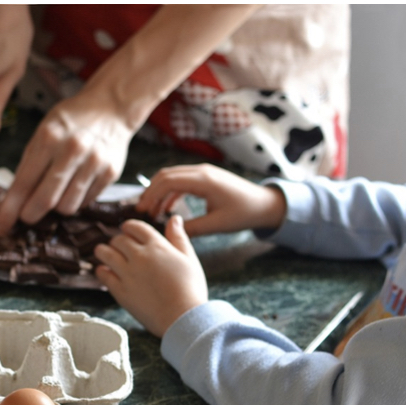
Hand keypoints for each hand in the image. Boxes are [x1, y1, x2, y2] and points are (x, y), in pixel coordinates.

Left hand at [0, 90, 133, 236]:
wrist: (110, 107)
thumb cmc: (70, 121)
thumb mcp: (43, 132)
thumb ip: (28, 166)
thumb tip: (12, 202)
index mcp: (49, 138)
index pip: (24, 183)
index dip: (10, 210)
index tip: (1, 227)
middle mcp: (72, 150)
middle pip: (46, 201)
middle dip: (30, 215)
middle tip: (27, 216)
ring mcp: (94, 163)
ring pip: (67, 207)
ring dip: (56, 207)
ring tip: (55, 192)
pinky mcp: (110, 173)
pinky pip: (85, 202)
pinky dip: (75, 200)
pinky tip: (74, 185)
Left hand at [94, 215, 207, 336]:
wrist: (182, 318)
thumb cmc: (190, 289)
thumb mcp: (189, 259)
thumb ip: (179, 237)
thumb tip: (174, 218)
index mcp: (157, 246)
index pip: (135, 227)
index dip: (129, 227)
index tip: (127, 230)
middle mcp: (139, 256)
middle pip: (118, 239)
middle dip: (118, 241)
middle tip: (118, 246)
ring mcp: (127, 273)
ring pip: (105, 253)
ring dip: (103, 251)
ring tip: (104, 254)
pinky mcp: (120, 290)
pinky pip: (103, 274)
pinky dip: (101, 270)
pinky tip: (105, 271)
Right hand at [136, 164, 287, 235]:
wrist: (264, 203)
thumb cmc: (243, 213)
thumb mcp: (216, 225)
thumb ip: (192, 228)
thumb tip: (169, 231)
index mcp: (204, 181)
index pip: (168, 181)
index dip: (151, 195)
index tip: (141, 211)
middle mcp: (202, 172)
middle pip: (166, 175)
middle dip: (150, 192)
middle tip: (141, 211)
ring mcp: (204, 172)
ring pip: (172, 176)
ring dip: (159, 191)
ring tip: (151, 211)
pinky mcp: (206, 177)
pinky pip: (182, 181)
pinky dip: (170, 192)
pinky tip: (166, 208)